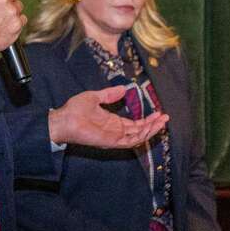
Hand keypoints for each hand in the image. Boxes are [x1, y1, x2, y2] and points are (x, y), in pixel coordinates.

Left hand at [48, 86, 167, 147]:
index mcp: (113, 122)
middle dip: (154, 125)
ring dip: (151, 130)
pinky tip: (150, 128)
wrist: (64, 119)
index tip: (159, 113)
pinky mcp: (111, 141)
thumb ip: (109, 95)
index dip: (148, 120)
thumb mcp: (95, 97)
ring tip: (162, 122)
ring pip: (138, 137)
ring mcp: (114, 137)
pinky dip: (142, 136)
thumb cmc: (75, 109)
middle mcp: (116, 131)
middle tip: (166, 117)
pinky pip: (130, 141)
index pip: (135, 124)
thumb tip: (124, 89)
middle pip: (140, 131)